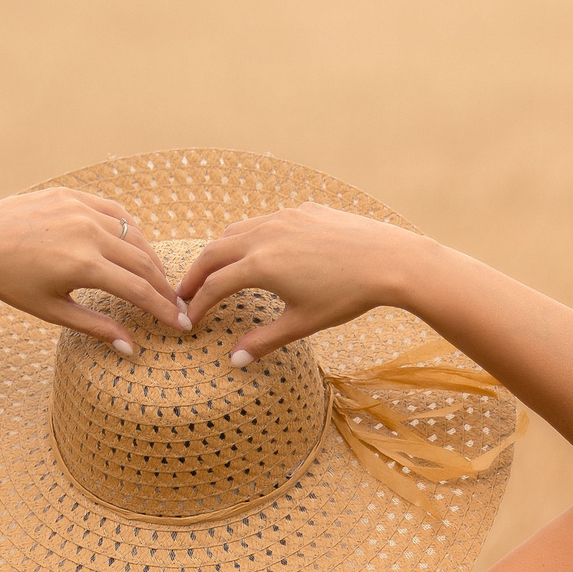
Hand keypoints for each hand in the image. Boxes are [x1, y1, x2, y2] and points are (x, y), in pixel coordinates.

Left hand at [0, 187, 187, 350]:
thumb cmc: (10, 283)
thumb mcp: (54, 311)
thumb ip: (96, 328)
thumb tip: (131, 349)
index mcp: (84, 265)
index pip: (139, 290)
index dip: (164, 309)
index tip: (182, 324)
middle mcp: (88, 232)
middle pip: (144, 261)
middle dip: (164, 286)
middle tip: (177, 303)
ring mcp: (80, 209)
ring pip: (134, 234)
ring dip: (151, 258)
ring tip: (157, 278)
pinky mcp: (72, 195)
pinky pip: (114, 212)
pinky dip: (130, 230)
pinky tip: (133, 246)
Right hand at [174, 203, 433, 363]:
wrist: (389, 260)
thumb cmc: (347, 296)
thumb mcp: (303, 324)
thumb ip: (264, 341)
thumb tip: (234, 360)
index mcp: (260, 265)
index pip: (215, 286)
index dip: (196, 304)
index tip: (187, 319)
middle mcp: (265, 234)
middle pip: (214, 252)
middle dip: (195, 274)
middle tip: (183, 292)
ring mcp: (283, 217)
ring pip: (238, 231)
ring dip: (220, 251)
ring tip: (214, 269)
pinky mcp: (303, 210)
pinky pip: (266, 221)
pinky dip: (250, 236)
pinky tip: (257, 250)